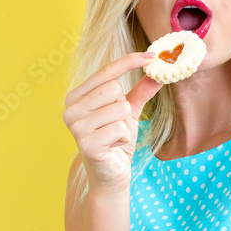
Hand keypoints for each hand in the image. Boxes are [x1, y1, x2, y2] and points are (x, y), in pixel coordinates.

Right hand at [63, 52, 162, 192]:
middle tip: (116, 124)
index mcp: (77, 96)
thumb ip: (141, 90)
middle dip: (124, 107)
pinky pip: (120, 128)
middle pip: (114, 88)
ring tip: (114, 137)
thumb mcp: (129, 111)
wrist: (111, 174)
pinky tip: (114, 147)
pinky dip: (124, 138)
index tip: (152, 56)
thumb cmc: (116, 140)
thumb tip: (159, 70)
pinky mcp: (86, 143)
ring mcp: (76, 126)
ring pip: (119, 108)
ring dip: (126, 125)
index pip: (106, 72)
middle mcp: (71, 109)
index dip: (129, 61)